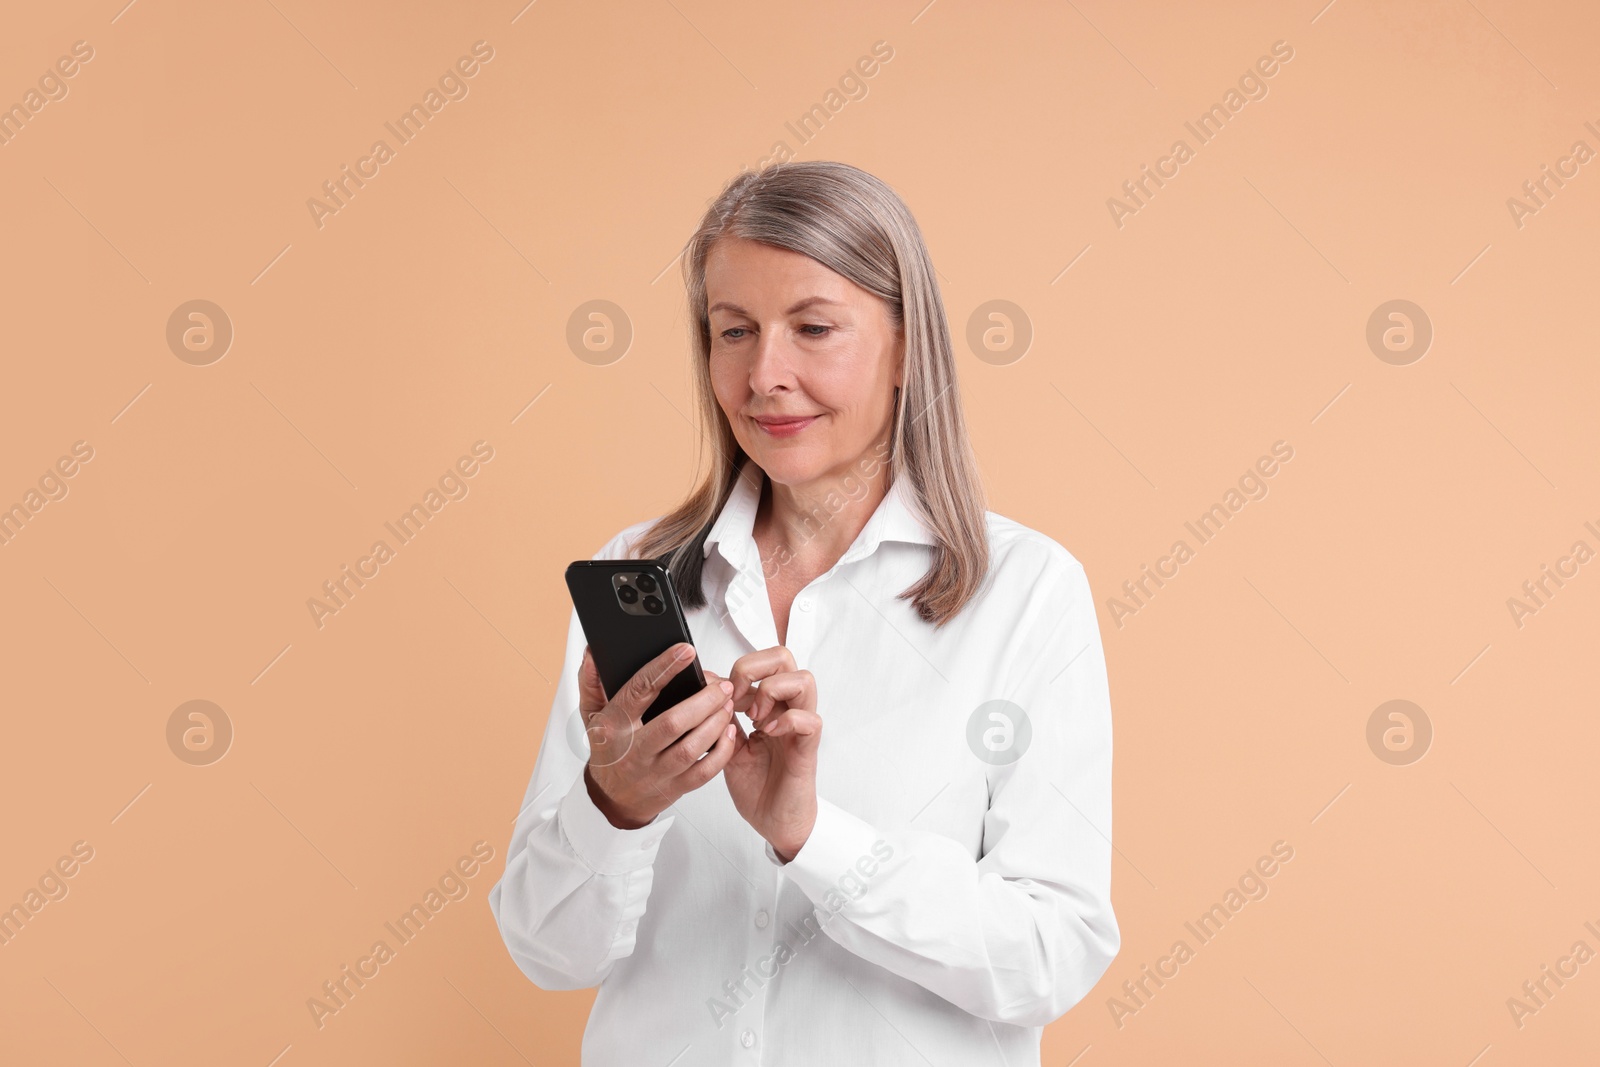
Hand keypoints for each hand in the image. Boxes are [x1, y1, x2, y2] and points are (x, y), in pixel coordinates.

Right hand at [580, 642, 737, 829]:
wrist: (612, 798)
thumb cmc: (607, 750)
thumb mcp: (591, 715)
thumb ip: (592, 682)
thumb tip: (593, 654)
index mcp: (614, 725)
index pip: (640, 691)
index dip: (665, 668)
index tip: (687, 651)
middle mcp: (634, 750)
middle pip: (673, 723)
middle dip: (703, 700)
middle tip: (723, 685)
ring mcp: (655, 772)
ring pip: (691, 748)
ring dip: (715, 723)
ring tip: (728, 704)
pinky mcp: (674, 788)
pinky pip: (703, 772)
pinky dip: (722, 752)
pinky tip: (729, 732)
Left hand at [716, 646, 820, 861]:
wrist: (774, 823)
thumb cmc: (757, 786)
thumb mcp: (729, 746)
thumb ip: (723, 717)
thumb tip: (708, 685)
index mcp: (769, 706)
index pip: (763, 661)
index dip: (738, 669)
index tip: (720, 692)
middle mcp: (787, 710)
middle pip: (784, 657)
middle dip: (754, 667)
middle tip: (738, 695)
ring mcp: (800, 727)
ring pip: (803, 679)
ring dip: (771, 691)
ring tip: (755, 717)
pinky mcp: (808, 748)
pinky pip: (810, 719)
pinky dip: (787, 720)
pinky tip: (768, 733)